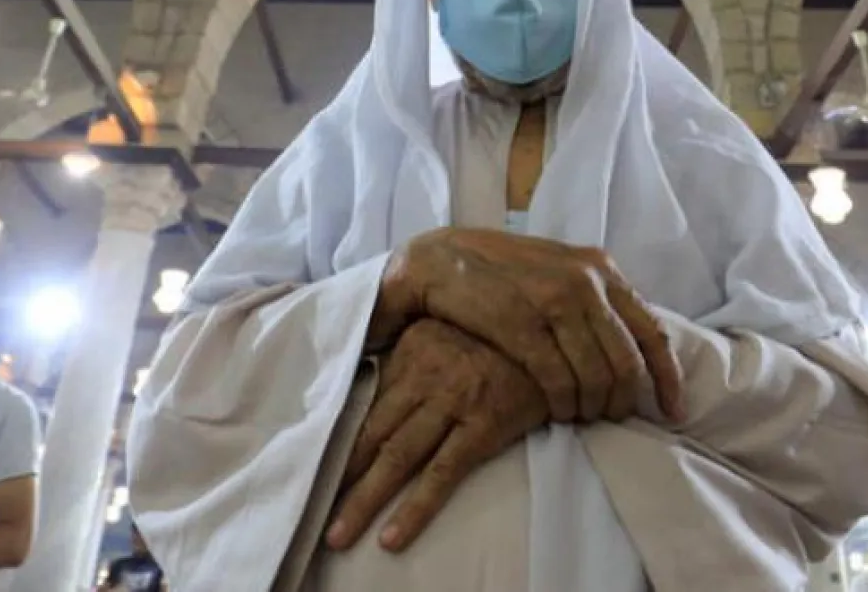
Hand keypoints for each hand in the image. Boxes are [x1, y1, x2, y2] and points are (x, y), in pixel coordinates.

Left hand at [327, 319, 547, 552]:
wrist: (556, 332)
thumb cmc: (500, 334)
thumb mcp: (448, 330)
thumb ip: (411, 355)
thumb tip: (371, 382)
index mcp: (410, 351)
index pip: (364, 403)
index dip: (336, 441)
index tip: (311, 466)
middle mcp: (425, 376)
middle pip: (371, 435)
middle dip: (339, 478)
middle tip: (311, 512)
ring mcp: (454, 401)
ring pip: (397, 458)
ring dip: (364, 500)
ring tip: (339, 535)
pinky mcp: (484, 425)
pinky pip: (442, 474)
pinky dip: (415, 508)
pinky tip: (393, 537)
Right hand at [374, 227, 683, 423]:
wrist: (440, 258)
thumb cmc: (503, 270)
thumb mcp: (561, 268)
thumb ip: (596, 298)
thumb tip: (630, 346)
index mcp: (601, 269)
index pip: (651, 332)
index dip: (668, 378)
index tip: (672, 411)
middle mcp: (586, 283)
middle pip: (627, 364)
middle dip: (622, 401)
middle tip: (609, 418)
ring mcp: (554, 304)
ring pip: (596, 378)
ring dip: (591, 408)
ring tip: (579, 416)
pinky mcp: (521, 327)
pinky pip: (559, 382)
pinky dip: (563, 405)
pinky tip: (556, 411)